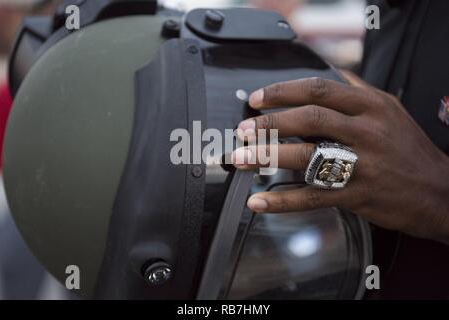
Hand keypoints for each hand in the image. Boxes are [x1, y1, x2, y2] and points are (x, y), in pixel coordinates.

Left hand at [231, 73, 448, 244]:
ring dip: (268, 156)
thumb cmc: (408, 149)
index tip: (257, 99)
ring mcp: (362, 164)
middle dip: (269, 123)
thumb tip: (333, 75)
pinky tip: (260, 201)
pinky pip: (312, 196)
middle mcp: (366, 131)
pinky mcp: (357, 194)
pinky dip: (282, 200)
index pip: (319, 90)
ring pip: (306, 156)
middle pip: (308, 119)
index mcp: (371, 106)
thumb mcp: (391, 110)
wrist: (439, 191)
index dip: (283, 92)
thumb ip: (359, 91)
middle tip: (243, 130)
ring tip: (241, 159)